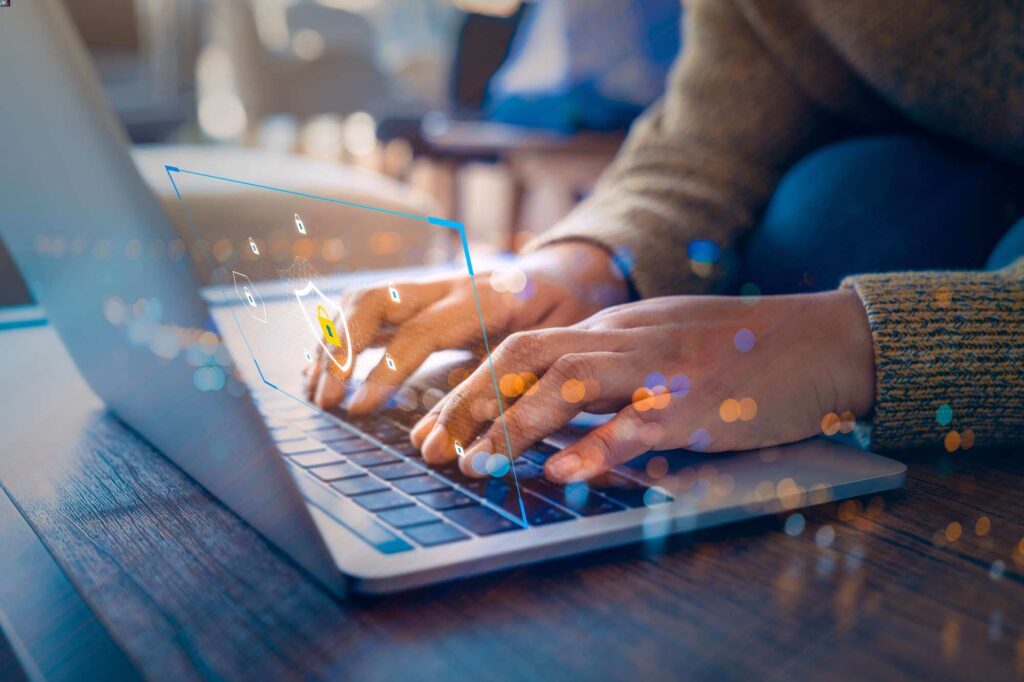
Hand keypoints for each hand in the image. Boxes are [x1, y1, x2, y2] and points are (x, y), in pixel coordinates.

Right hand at [305, 242, 628, 412]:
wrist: (569, 272)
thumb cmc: (566, 317)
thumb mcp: (556, 347)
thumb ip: (515, 380)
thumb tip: (471, 429)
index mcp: (484, 298)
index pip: (420, 331)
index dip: (384, 371)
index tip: (359, 409)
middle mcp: (448, 285)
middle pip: (375, 301)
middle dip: (340, 350)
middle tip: (325, 401)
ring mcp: (428, 287)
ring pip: (363, 300)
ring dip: (331, 344)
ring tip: (316, 393)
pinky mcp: (417, 296)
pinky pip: (366, 308)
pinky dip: (337, 337)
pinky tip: (321, 371)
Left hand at [411, 289, 875, 482]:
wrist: (823, 339)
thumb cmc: (741, 348)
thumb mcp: (662, 344)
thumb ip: (610, 371)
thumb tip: (557, 415)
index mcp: (612, 326)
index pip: (520, 347)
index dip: (467, 385)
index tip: (432, 425)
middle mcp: (624, 338)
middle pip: (523, 357)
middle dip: (467, 401)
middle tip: (430, 445)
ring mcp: (660, 369)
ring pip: (566, 383)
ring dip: (512, 424)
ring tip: (476, 461)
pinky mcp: (697, 404)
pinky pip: (635, 425)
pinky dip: (593, 449)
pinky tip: (560, 473)